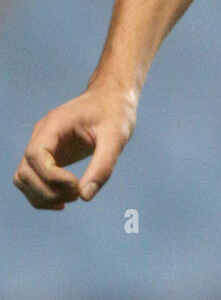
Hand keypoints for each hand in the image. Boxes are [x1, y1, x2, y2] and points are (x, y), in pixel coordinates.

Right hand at [13, 78, 136, 209]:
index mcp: (55, 123)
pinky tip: (64, 200)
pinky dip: (42, 195)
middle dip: (48, 190)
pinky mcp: (48, 155)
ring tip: (73, 197)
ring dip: (42, 196)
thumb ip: (103, 165)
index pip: (35, 154)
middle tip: (78, 194)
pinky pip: (33, 180)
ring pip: (23, 178)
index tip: (76, 185)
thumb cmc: (115, 111)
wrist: (113, 98)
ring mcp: (42, 145)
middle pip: (25, 171)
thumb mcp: (117, 136)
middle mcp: (42, 134)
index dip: (51, 177)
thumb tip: (85, 196)